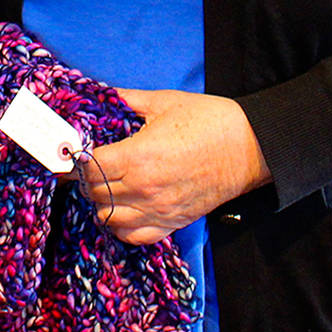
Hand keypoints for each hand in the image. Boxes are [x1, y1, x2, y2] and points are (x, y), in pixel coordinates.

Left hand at [77, 88, 271, 244]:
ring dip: (102, 202)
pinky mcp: (172, 223)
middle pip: (95, 193)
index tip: (82, 150)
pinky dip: (121, 226)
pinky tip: (124, 207)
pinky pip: (133, 237)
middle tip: (93, 165)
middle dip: (88, 178)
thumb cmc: (211, 122)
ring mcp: (158, 210)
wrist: (250, 148)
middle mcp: (145, 188)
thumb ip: (129, 100)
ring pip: (108, 218)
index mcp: (139, 156)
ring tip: (108, 185)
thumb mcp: (165, 102)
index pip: (90, 167)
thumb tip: (106, 95)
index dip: (80, 158)